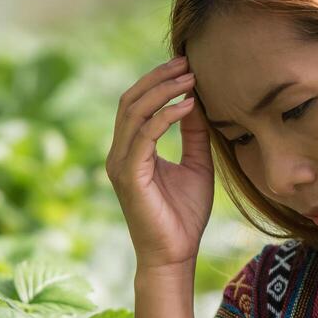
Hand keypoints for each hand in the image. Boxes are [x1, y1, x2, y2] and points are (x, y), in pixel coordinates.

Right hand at [104, 56, 213, 270]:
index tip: (186, 65)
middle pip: (131, 100)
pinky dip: (166, 116)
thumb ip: (193, 134)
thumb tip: (196, 102)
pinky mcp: (130, 177)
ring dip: (163, 90)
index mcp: (132, 150)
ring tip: (190, 78)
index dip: (158, 81)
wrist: (176, 255)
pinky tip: (189, 106)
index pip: (137, 104)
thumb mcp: (196, 165)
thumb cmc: (184, 216)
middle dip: (158, 77)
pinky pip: (145, 136)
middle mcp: (120, 154)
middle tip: (187, 62)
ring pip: (134, 112)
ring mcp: (121, 164)